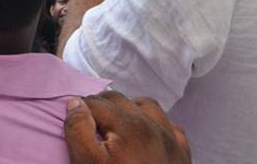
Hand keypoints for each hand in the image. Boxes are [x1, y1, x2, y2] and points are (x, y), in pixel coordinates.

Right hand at [64, 92, 190, 163]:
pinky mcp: (182, 153)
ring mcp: (171, 138)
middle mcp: (153, 124)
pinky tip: (146, 136)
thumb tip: (75, 104)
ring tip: (115, 126)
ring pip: (146, 106)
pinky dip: (154, 124)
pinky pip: (169, 125)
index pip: (95, 103)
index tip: (74, 121)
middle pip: (119, 100)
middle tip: (89, 123)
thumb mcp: (88, 163)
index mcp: (129, 124)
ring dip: (128, 109)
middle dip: (101, 106)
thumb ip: (78, 130)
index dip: (80, 110)